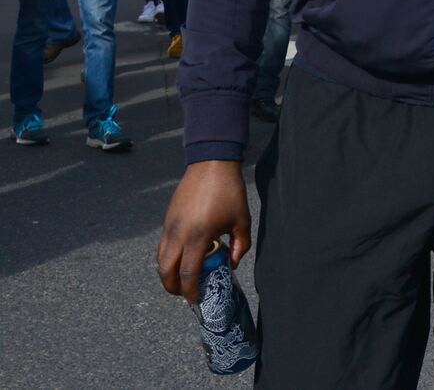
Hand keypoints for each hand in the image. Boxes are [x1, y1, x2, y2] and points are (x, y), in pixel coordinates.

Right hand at [156, 160, 250, 302]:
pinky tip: (183, 257)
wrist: (211, 164)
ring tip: (182, 278)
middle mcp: (178, 234)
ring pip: (160, 258)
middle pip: (165, 271)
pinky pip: (163, 244)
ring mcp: (169, 226)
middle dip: (172, 287)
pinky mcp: (167, 219)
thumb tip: (231, 264)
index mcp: (198, 237)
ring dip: (168, 272)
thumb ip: (240, 246)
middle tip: (185, 293)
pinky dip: (168, 257)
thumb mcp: (242, 220)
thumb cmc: (229, 192)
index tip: (195, 300)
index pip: (188, 273)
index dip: (191, 291)